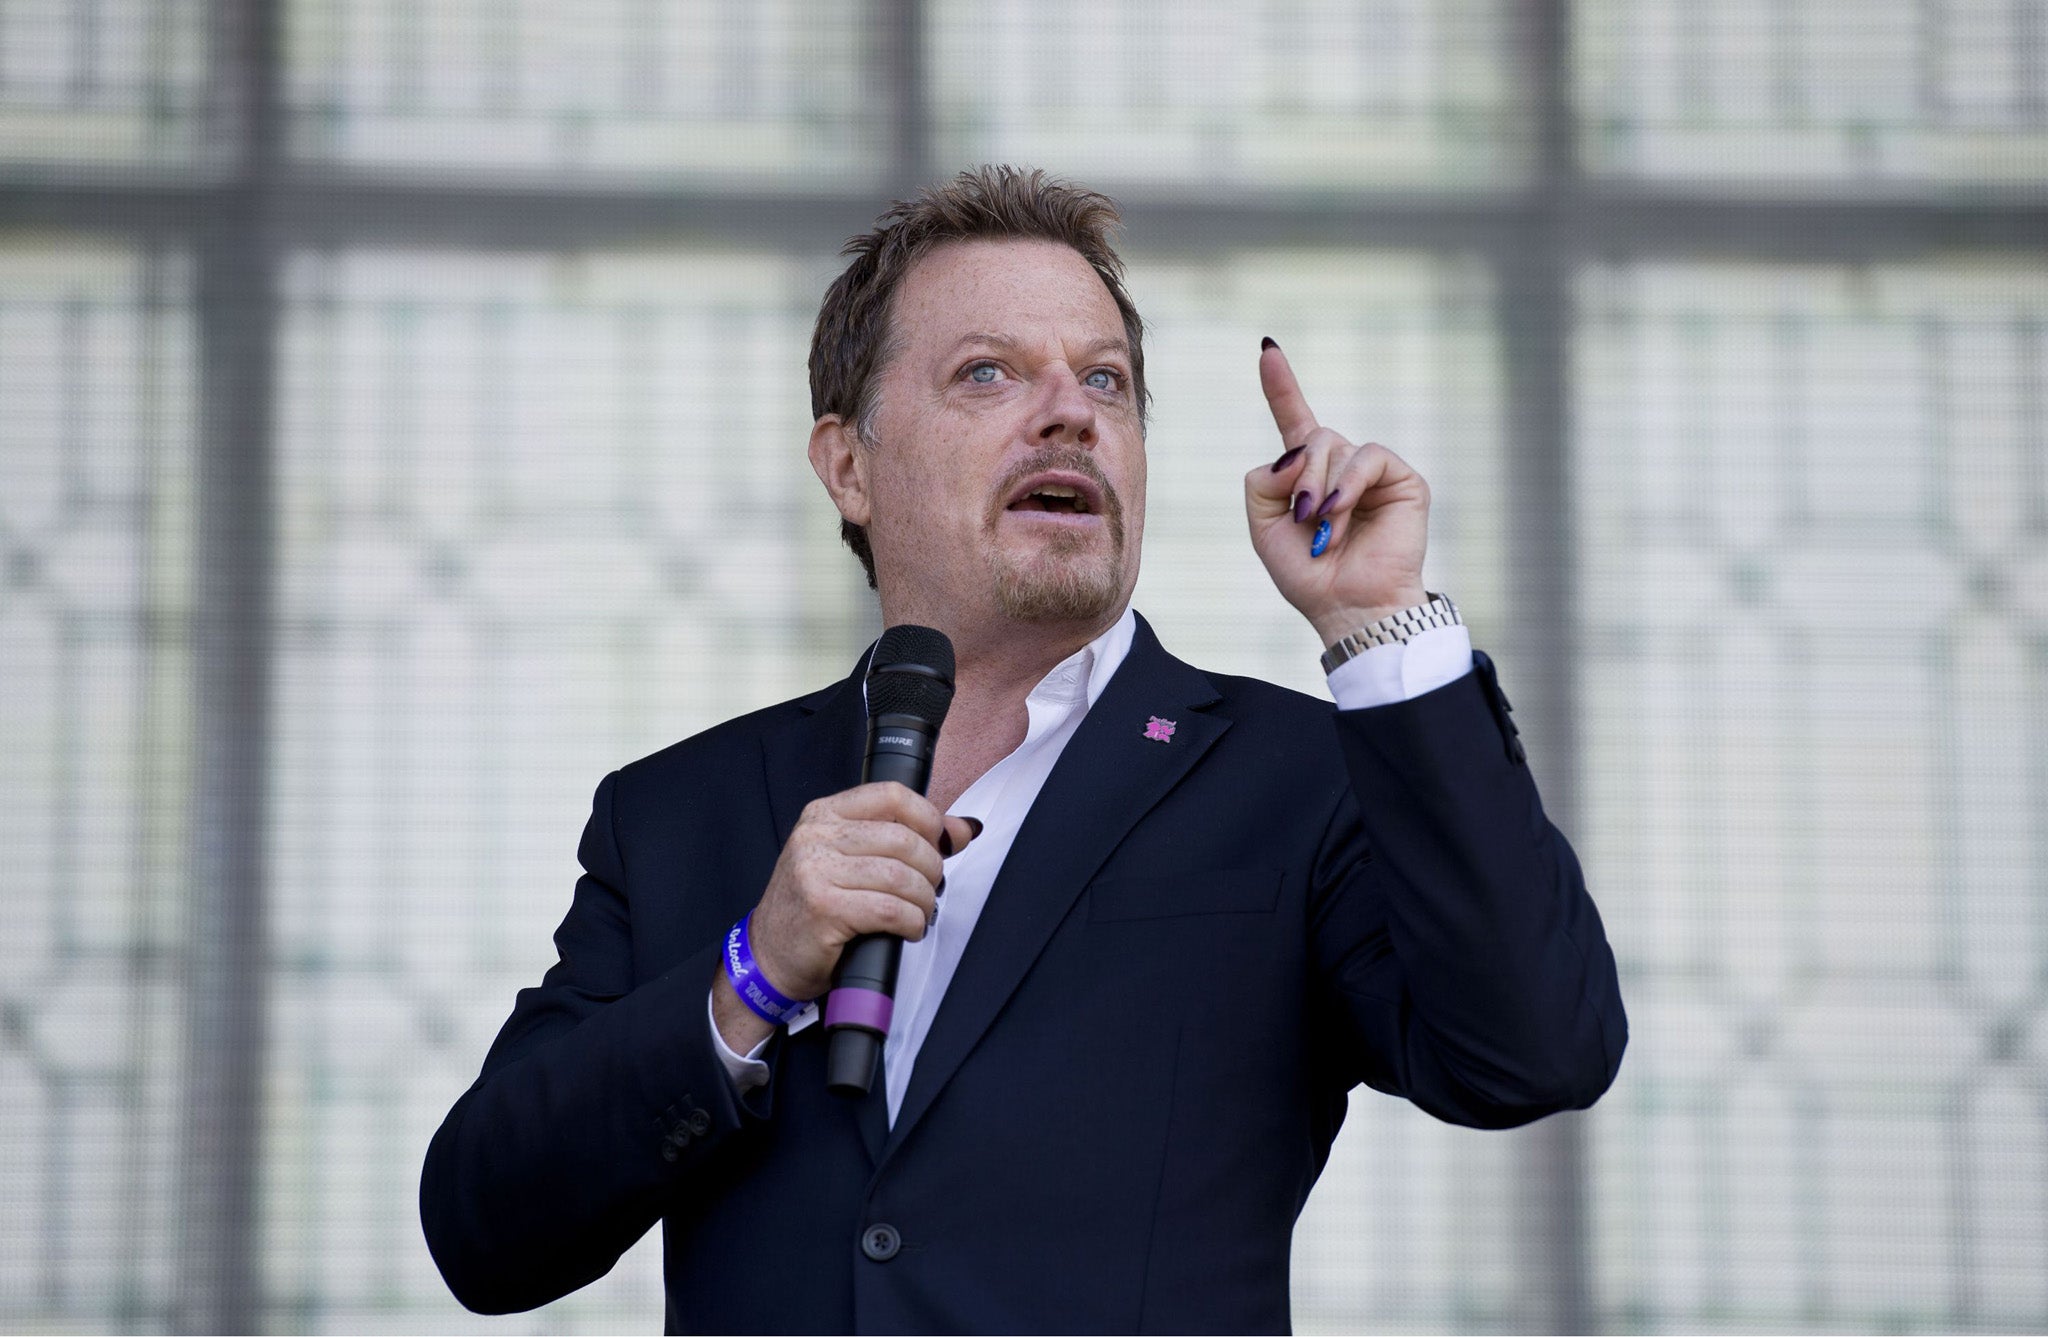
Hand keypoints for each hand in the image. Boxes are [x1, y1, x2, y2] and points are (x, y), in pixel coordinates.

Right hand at [712, 782, 978, 1052]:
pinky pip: (890, 910)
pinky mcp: (824, 909)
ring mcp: (816, 872)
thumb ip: (904, 838)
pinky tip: (908, 929)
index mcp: (823, 814)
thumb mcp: (850, 860)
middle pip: (903, 839)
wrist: (770, 957)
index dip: (928, 818)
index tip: (939, 844)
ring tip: (920, 912)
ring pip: (901, 876)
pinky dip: (912, 922)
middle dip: (931, 869)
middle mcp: (816, 837)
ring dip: (924, 900)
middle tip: (929, 890)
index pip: (892, 795)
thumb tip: (964, 829)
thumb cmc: (814, 908)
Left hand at [1243, 340, 1431, 645]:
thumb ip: (1264, 480)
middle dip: (1298, 476)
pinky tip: (1341, 511)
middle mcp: (1342, 467)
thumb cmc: (1308, 572)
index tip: (1268, 348)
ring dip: (1319, 487)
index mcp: (1309, 475)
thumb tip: (1298, 452)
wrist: (1348, 606)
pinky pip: (1366, 456)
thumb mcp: (1264, 525)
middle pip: (1309, 436)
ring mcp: (1373, 472)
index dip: (1281, 386)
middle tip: (1303, 517)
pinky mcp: (1402, 480)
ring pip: (1333, 443)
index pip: (1295, 421)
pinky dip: (1347, 484)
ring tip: (1325, 527)